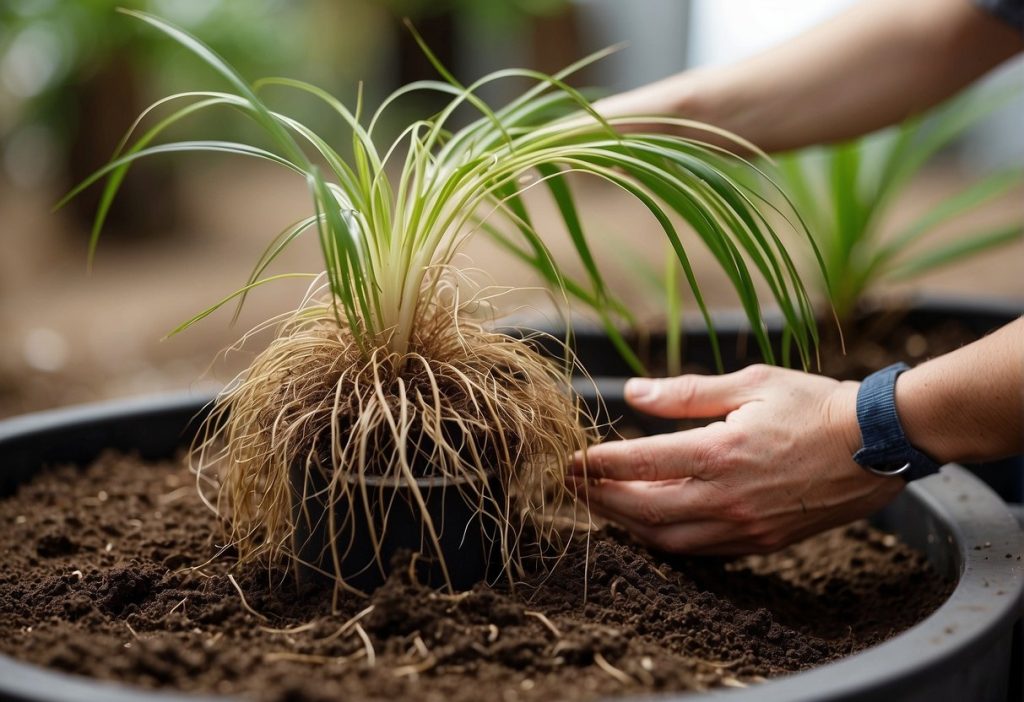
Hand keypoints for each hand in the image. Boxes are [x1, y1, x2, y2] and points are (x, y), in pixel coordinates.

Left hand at [569, 365, 903, 554]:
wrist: (877, 444)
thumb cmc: (813, 405)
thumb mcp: (749, 384)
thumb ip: (685, 393)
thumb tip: (632, 393)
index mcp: (720, 452)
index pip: (640, 462)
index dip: (599, 463)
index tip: (572, 460)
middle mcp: (727, 497)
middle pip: (643, 508)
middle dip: (600, 498)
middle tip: (571, 486)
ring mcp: (745, 526)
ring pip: (667, 539)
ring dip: (626, 525)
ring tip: (601, 507)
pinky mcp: (761, 542)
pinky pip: (700, 552)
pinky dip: (666, 541)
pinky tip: (650, 526)